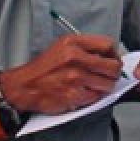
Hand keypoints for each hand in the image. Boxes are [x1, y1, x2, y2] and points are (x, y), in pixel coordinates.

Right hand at [0, 35, 121, 114]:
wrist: (24, 86)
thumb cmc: (43, 68)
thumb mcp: (62, 46)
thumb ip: (85, 48)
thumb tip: (108, 56)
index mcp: (73, 43)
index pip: (107, 45)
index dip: (114, 54)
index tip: (113, 60)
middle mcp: (75, 58)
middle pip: (113, 66)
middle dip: (114, 73)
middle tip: (109, 76)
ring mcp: (75, 77)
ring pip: (108, 84)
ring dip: (105, 87)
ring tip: (95, 85)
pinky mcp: (74, 95)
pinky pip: (96, 97)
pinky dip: (94, 97)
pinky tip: (84, 92)